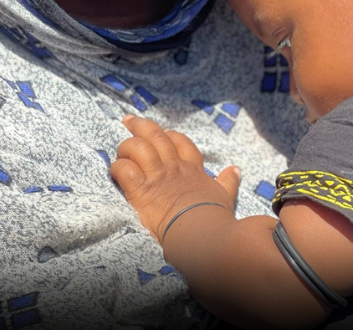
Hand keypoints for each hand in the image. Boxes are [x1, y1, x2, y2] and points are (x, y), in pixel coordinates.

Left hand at [111, 115, 240, 242]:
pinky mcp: (141, 190)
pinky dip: (118, 167)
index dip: (169, 135)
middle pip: (156, 136)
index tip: (162, 132)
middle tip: (128, 120)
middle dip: (141, 126)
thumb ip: (229, 181)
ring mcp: (157, 176)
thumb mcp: (226, 195)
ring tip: (120, 150)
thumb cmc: (215, 216)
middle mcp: (173, 167)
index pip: (180, 142)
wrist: (202, 231)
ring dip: (127, 146)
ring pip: (138, 147)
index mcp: (192, 168)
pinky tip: (116, 171)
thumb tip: (236, 169)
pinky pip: (125, 170)